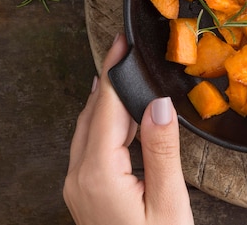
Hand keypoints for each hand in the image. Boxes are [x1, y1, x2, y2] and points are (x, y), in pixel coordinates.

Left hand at [63, 34, 193, 224]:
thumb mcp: (168, 203)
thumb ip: (162, 151)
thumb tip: (159, 104)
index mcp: (98, 174)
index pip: (107, 108)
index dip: (116, 72)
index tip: (122, 43)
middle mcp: (79, 176)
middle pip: (93, 113)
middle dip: (108, 78)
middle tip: (124, 48)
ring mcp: (77, 185)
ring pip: (88, 127)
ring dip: (106, 98)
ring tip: (125, 73)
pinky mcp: (85, 191)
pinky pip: (91, 144)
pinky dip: (106, 121)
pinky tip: (122, 114)